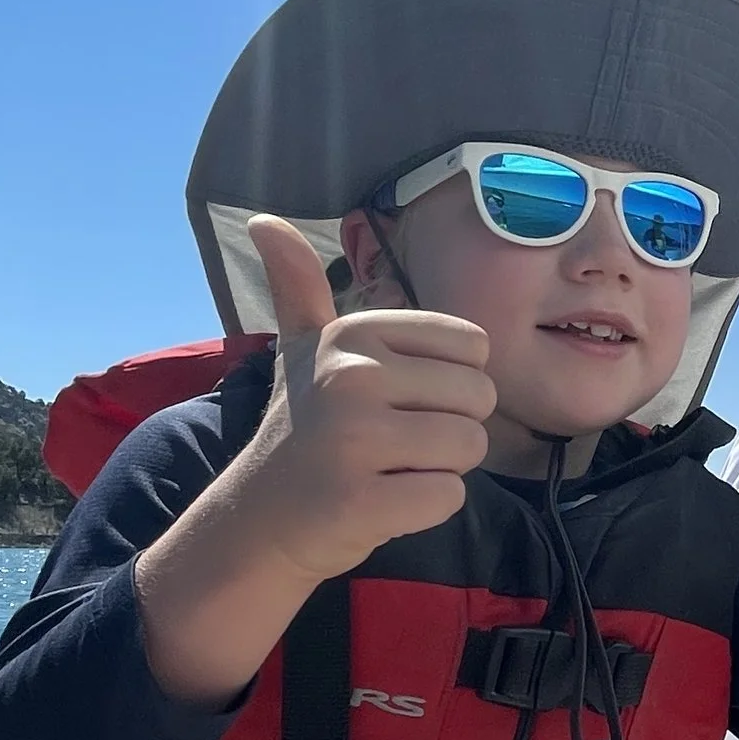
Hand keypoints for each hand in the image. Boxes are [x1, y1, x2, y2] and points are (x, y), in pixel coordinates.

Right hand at [243, 215, 496, 580]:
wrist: (259, 519)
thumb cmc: (302, 429)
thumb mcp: (302, 350)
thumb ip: (299, 286)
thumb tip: (263, 220)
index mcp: (353, 333)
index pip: (473, 347)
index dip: (449, 383)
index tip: (396, 401)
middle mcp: (351, 376)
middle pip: (479, 398)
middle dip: (451, 428)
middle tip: (394, 443)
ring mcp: (353, 439)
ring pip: (470, 447)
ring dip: (441, 468)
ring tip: (388, 469)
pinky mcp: (360, 502)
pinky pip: (448, 496)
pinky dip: (426, 507)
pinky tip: (382, 502)